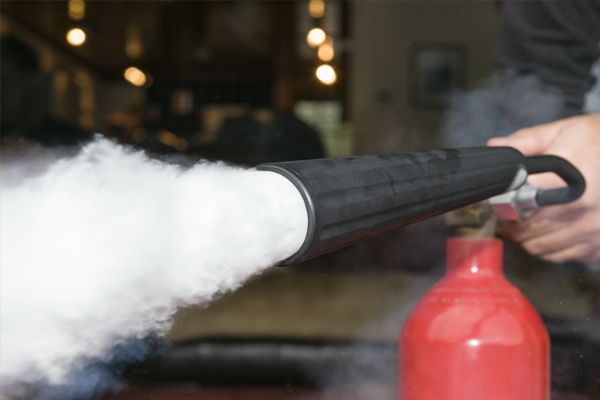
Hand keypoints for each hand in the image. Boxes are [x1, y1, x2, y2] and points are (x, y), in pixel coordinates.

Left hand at [488, 114, 599, 262]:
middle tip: (508, 215)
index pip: (516, 207)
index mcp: (564, 183)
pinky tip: (548, 235)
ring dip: (526, 240)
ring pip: (541, 248)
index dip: (502, 206)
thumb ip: (527, 141)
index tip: (499, 202)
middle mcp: (578, 212)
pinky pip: (564, 257)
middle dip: (512, 224)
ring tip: (524, 226)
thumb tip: (496, 146)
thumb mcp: (565, 130)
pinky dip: (549, 250)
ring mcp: (592, 232)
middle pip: (527, 231)